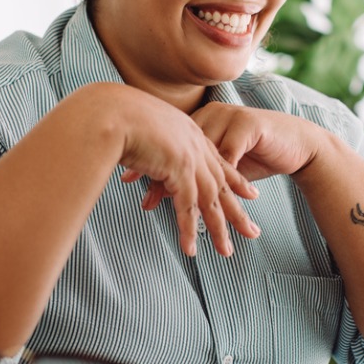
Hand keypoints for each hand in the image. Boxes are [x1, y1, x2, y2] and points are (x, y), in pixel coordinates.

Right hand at [111, 88, 260, 256]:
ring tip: (226, 252)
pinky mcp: (179, 170)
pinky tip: (191, 249)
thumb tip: (143, 153)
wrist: (111, 111)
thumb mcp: (141, 127)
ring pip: (210, 200)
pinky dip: (189, 230)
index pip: (217, 160)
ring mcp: (189, 158)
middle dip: (237, 210)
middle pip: (222, 184)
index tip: (250, 193)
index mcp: (189, 132)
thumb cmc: (115, 115)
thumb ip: (149, 141)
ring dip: (219, 228)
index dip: (235, 179)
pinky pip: (187, 207)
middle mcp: (195, 144)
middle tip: (252, 231)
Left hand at [130, 102, 322, 214]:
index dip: (150, 163)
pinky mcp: (249, 127)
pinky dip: (218, 178)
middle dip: (162, 176)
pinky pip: (229, 156)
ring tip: (173, 205)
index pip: (169, 142)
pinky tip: (208, 195)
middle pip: (181, 148)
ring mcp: (230, 118)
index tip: (129, 180)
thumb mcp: (220, 163)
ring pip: (202, 154)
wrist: (296, 143)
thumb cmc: (256, 153)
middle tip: (144, 199)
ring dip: (189, 183)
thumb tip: (159, 190)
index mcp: (201, 120)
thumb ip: (193, 171)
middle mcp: (212, 116)